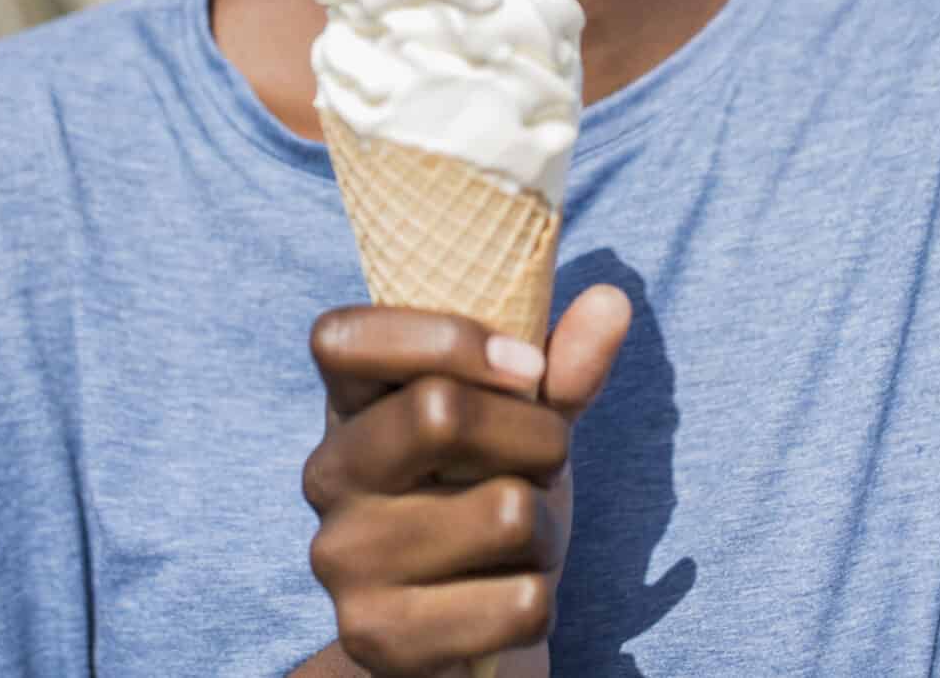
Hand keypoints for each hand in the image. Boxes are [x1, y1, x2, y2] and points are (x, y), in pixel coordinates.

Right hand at [300, 286, 632, 677]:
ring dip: (547, 528)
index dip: (448, 337)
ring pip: (502, 513)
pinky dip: (541, 600)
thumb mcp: (523, 427)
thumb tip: (612, 301)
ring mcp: (341, 561)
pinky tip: (504, 600)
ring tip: (521, 540)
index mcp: (348, 406)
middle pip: (441, 412)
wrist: (464, 636)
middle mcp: (327, 476)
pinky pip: (518, 602)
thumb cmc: (489, 499)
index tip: (528, 368)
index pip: (344, 337)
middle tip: (545, 465)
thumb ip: (559, 368)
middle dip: (537, 438)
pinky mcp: (376, 638)